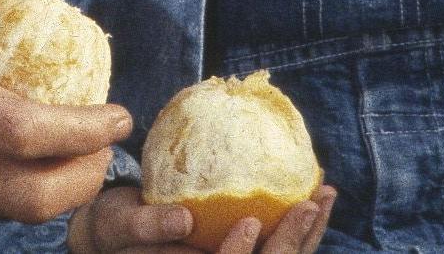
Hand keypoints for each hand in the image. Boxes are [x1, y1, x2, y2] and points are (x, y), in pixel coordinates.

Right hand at [68, 183, 337, 253]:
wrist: (120, 237)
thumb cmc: (118, 229)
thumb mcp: (122, 225)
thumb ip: (147, 226)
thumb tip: (184, 218)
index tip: (250, 224)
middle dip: (292, 244)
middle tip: (309, 204)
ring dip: (309, 235)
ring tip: (325, 196)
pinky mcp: (249, 253)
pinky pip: (280, 247)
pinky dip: (305, 227)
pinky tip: (318, 196)